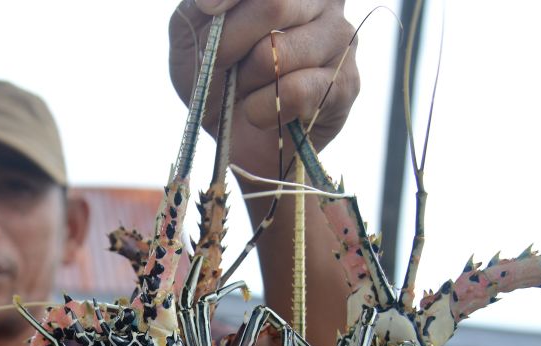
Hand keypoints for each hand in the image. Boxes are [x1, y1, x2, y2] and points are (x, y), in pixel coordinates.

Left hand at [169, 0, 359, 177]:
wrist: (234, 137)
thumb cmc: (217, 77)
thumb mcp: (194, 35)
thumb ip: (200, 6)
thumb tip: (210, 2)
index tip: (207, 11)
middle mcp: (325, 0)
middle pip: (274, 3)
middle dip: (230, 44)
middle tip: (223, 65)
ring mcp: (341, 37)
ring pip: (278, 52)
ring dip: (246, 82)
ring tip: (247, 91)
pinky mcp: (346, 82)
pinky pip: (295, 91)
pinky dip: (261, 110)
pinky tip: (261, 114)